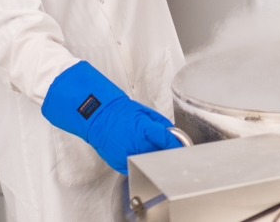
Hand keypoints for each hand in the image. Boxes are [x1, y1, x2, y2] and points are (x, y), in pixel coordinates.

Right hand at [41, 61, 182, 173]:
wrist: (96, 117)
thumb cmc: (119, 112)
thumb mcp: (144, 112)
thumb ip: (160, 123)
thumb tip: (171, 133)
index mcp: (143, 129)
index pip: (167, 140)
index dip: (177, 145)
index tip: (183, 147)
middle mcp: (136, 144)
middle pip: (160, 154)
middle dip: (167, 152)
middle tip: (170, 149)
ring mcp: (127, 155)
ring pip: (149, 162)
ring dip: (154, 158)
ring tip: (152, 149)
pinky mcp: (120, 163)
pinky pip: (137, 166)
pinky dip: (141, 162)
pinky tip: (139, 153)